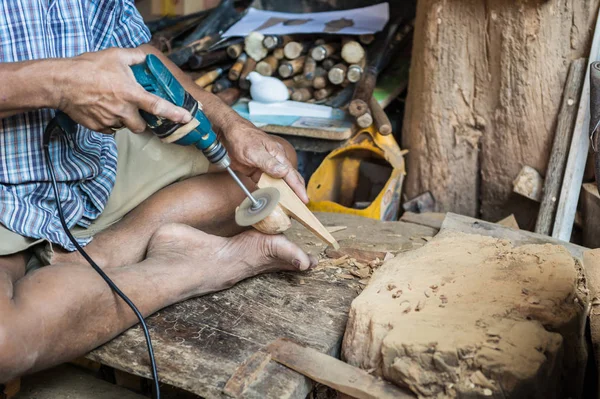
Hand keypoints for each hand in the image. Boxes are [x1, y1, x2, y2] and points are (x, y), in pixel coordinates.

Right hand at [55, 48, 191, 133]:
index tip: (187, 119)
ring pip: (124, 127)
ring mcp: (110, 120)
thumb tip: (147, 57)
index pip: (158, 106)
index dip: (174, 113)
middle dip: (141, 121)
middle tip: (134, 110)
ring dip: (124, 120)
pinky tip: (101, 109)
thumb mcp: (115, 55)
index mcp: (131, 93)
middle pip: (141, 126)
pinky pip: (110, 129)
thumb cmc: (88, 67)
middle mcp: (123, 110)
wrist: (61, 82)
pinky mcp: (98, 127)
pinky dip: (109, 122)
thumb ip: (135, 57)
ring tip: (113, 105)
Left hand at [221, 120, 307, 202]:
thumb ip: (269, 163)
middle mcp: (274, 162)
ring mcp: (265, 167)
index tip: (304, 200)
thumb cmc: (242, 137)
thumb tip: (283, 173)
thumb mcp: (255, 151)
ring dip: (281, 194)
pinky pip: (264, 184)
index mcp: (278, 155)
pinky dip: (268, 192)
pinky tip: (270, 200)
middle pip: (288, 180)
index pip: (291, 174)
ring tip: (288, 208)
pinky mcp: (255, 171)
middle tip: (300, 207)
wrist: (227, 133)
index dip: (298, 188)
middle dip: (295, 193)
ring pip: (276, 183)